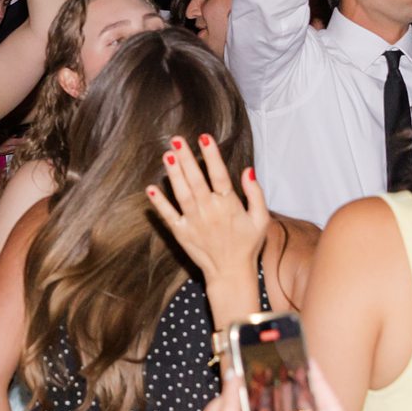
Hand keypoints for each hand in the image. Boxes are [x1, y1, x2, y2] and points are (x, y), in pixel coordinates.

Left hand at [145, 134, 266, 304]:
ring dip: (173, 174)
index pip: (219, 175)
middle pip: (196, 180)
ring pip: (182, 194)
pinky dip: (159, 203)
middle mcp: (210, 211)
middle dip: (186, 158)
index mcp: (229, 205)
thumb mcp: (261, 219)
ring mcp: (194, 222)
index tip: (204, 137)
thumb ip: (255, 193)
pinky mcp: (182, 233)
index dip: (211, 156)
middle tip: (176, 139)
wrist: (231, 273)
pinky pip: (168, 216)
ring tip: (167, 155)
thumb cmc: (247, 244)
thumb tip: (248, 169)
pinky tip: (151, 189)